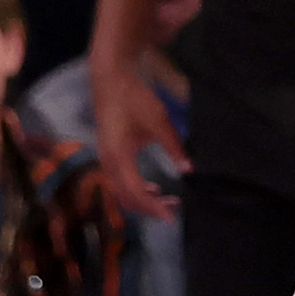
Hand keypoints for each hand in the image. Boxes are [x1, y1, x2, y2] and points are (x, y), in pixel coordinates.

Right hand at [88, 48, 184, 223]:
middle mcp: (108, 162)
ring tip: (167, 201)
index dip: (154, 207)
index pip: (136, 191)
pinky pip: (119, 182)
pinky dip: (135, 190)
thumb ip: (174, 146)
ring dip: (142, 200)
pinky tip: (153, 189)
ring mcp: (105, 159)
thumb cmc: (134, 97)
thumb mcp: (158, 120)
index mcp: (119, 156)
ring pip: (121, 192)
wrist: (111, 78)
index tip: (172, 216)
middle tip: (174, 209)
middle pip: (126, 197)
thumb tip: (189, 170)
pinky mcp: (108, 154)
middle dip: (149, 208)